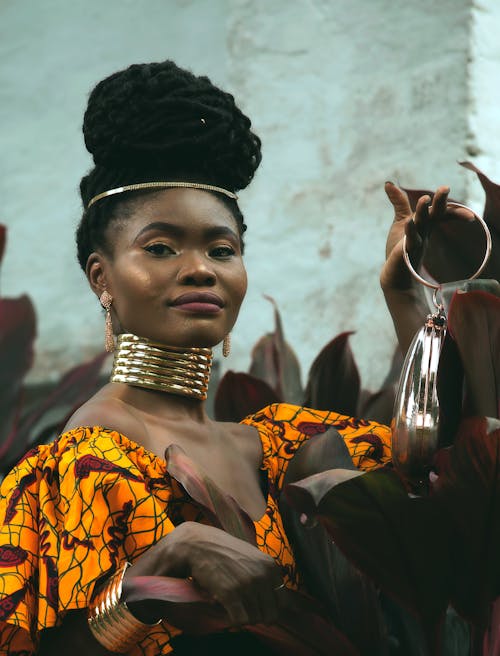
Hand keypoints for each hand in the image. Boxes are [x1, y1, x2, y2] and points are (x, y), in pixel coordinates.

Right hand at [124, 521, 283, 626]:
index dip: (270, 608)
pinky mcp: (230, 594)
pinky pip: (240, 620)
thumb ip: (264, 574)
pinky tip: (226, 610)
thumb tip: (277, 600)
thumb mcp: (252, 556)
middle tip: (243, 608)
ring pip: (254, 619)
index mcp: (270, 566)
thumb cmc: (224, 551)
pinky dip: (234, 620)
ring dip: (243, 617)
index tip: (258, 607)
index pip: (281, 601)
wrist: (198, 544)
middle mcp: (262, 575)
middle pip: (269, 614)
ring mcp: (247, 585)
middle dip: (257, 615)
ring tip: (232, 605)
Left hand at [381, 182, 473, 292]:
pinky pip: (410, 240)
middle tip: (445, 188)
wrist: (395, 272)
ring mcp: (416, 241)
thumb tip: (389, 183)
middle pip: (434, 214)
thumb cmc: (401, 246)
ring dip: (423, 212)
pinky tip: (408, 221)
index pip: (442, 212)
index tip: (466, 208)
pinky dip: (410, 230)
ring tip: (425, 199)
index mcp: (427, 223)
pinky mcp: (407, 252)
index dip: (454, 209)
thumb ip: (399, 202)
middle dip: (440, 202)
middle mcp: (424, 231)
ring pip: (422, 224)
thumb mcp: (402, 220)